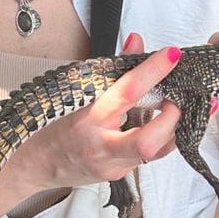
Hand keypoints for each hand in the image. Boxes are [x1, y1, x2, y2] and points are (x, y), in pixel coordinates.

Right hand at [2, 36, 179, 195]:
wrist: (39, 163)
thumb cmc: (56, 125)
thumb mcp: (79, 92)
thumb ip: (113, 70)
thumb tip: (136, 42)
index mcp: (89, 117)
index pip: (127, 91)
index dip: (153, 72)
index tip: (171, 56)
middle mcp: (102, 145)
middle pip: (147, 140)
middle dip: (172, 117)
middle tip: (178, 98)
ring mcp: (113, 165)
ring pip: (157, 151)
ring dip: (176, 126)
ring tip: (179, 107)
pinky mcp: (121, 175)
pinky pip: (152, 157)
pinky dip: (165, 137)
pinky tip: (167, 123)